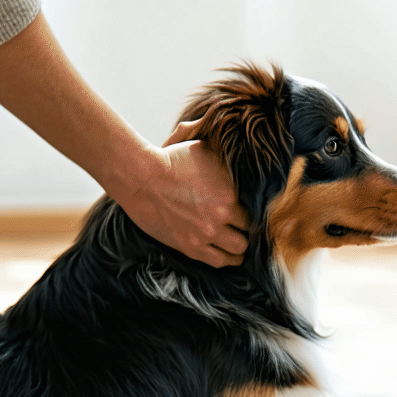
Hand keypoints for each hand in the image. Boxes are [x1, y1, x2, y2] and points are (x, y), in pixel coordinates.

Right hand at [118, 119, 248, 267]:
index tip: (249, 212)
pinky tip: (227, 255)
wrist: (141, 177)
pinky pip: (218, 261)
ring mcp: (205, 234)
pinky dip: (225, 259)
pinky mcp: (189, 246)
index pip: (255, 211)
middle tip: (243, 229)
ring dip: (238, 248)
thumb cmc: (169, 159)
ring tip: (236, 243)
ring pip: (237, 251)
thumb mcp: (201, 146)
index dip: (253, 212)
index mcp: (230, 193)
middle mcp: (221, 216)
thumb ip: (221, 149)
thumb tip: (231, 135)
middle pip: (249, 234)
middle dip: (247, 232)